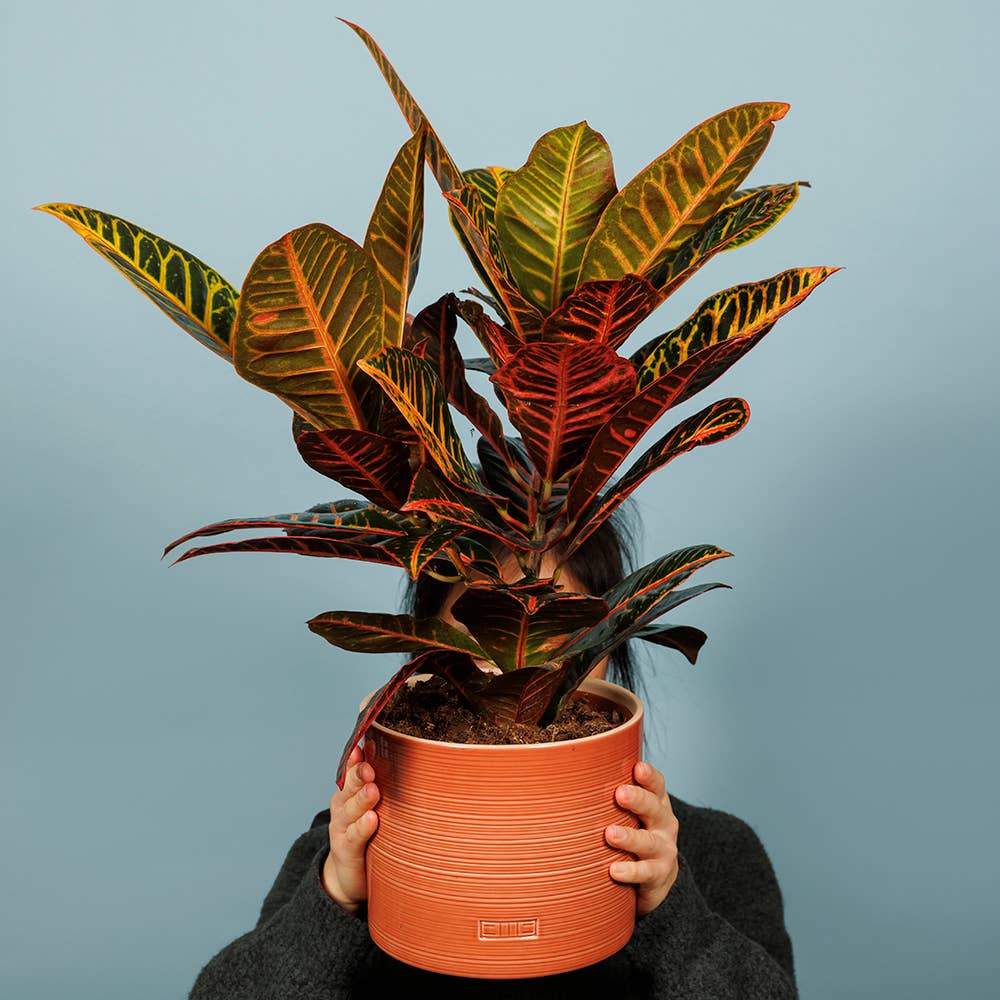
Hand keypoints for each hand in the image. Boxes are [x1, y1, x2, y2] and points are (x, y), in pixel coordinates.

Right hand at [321, 746, 379, 915]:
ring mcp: (342, 828)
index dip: (355, 759)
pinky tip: (371, 819)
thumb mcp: (375, 806)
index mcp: (350, 791)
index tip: (364, 745)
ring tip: (373, 791)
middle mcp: (343, 806)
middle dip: (358, 776)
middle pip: (349, 787)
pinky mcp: (346, 850)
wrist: (349, 874)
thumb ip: (386, 786)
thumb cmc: (370, 832)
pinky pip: (354, 837)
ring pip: (350, 810)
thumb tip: (414, 755)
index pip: (351, 770)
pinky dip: (362, 828)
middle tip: (369, 768)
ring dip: (362, 800)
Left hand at [605, 760, 679, 915]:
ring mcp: (664, 849)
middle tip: (620, 793)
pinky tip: (614, 870)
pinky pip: (645, 872)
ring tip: (610, 834)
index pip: (657, 785)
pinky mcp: (659, 874)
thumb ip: (616, 797)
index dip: (649, 776)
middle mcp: (664, 824)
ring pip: (648, 842)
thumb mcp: (633, 813)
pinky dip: (630, 871)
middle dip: (638, 800)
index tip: (637, 768)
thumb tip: (574, 776)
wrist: (657, 877)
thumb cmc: (637, 833)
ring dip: (630, 837)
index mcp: (657, 803)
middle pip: (654, 808)